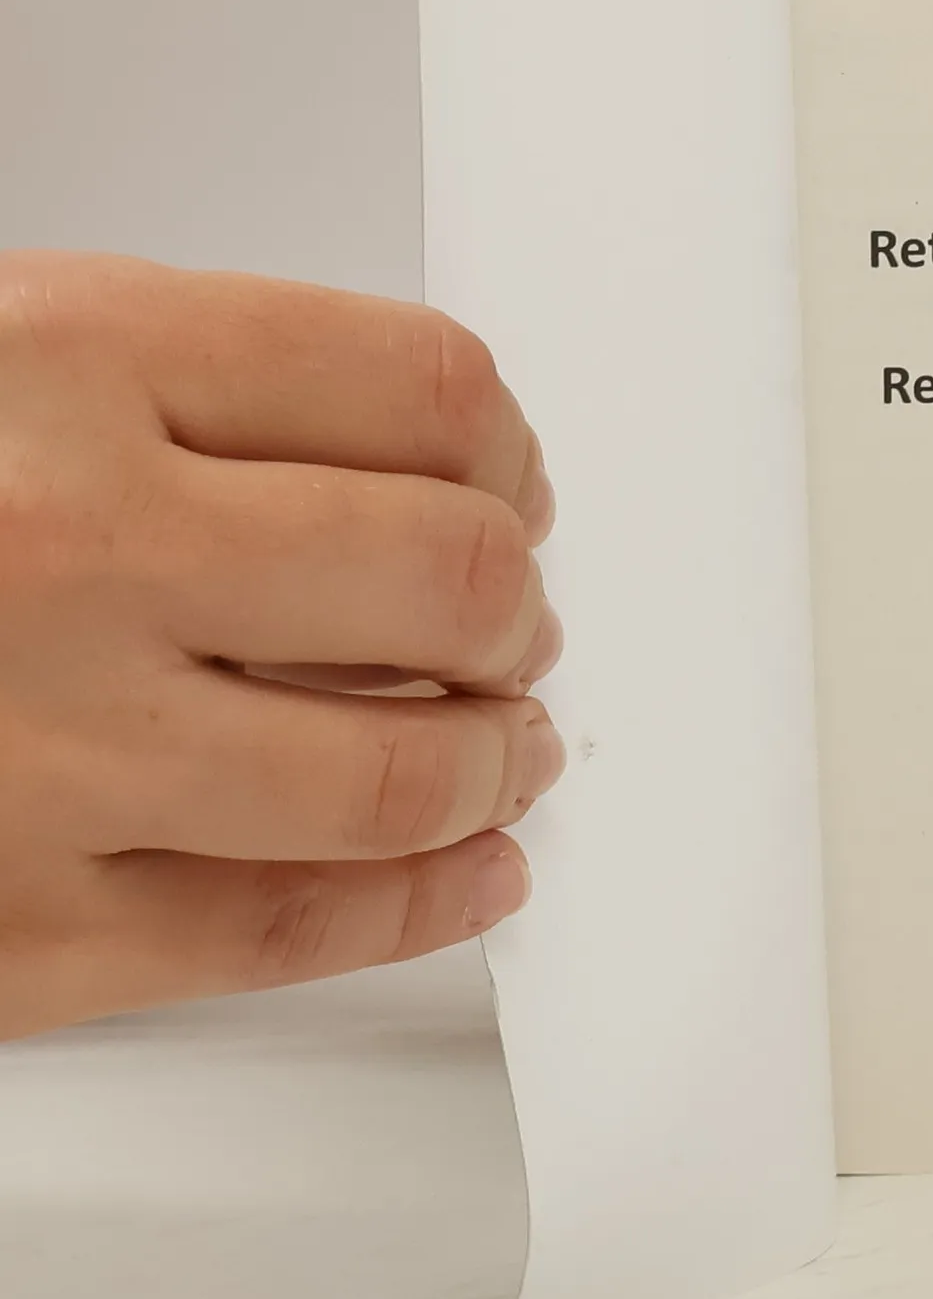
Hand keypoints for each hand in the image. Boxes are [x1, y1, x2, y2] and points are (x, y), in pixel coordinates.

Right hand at [0, 252, 564, 1038]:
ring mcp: (52, 755)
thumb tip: (408, 451)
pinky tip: (477, 871)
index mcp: (64, 363)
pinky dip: (426, 905)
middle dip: (516, 606)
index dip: (504, 442)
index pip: (419, 388)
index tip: (515, 480)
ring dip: (497, 758)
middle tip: (518, 620)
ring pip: (396, 773)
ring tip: (513, 742)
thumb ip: (178, 387)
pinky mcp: (20, 935)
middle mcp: (71, 549)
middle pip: (446, 576)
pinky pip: (291, 930)